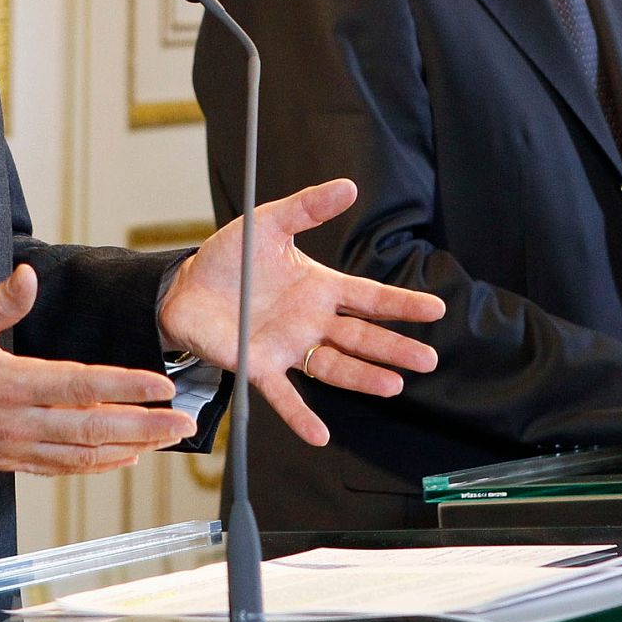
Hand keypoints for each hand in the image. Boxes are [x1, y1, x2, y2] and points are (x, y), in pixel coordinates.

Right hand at [0, 264, 198, 473]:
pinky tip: (121, 458)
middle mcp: (17, 421)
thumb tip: (27, 276)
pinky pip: (60, 469)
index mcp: (10, 383)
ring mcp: (14, 447)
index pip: (81, 386)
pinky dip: (95, 466)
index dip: (125, 387)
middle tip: (182, 424)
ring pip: (82, 454)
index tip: (160, 387)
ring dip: (128, 449)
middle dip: (144, 426)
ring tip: (163, 443)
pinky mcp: (7, 461)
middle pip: (92, 427)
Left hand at [157, 178, 445, 445]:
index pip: (369, 298)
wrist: (186, 287)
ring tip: (392, 386)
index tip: (436, 309)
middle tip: (427, 360)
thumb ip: (307, 208)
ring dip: (363, 378)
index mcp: (319, 288)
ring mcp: (288, 347)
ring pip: (334, 366)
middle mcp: (311, 322)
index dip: (402, 304)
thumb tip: (348, 186)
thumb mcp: (268, 224)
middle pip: (361, 337)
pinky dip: (300, 416)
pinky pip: (283, 395)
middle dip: (394, 349)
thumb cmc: (230, 258)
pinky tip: (320, 435)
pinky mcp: (259, 367)